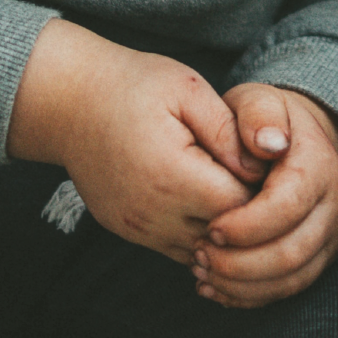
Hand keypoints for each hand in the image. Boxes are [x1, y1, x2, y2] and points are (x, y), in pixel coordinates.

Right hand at [9, 23, 255, 256]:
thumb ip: (229, 130)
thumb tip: (265, 165)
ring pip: (203, 252)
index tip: (269, 162)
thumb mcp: (188, 90)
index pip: (242, 206)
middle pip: (226, 236)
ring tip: (233, 188)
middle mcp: (151, 213)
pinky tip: (208, 204)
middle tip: (258, 177)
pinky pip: (178, 251)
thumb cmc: (133, 86)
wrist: (68, 101)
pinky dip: (201, 235)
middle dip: (251, 213)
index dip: (265, 188)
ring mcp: (136, 228)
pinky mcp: (128, 232)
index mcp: (171, 176)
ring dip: (226, 230)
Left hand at [194, 85, 337, 308]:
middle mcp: (334, 207)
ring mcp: (330, 236)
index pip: (288, 208)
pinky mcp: (318, 259)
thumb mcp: (257, 102)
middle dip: (240, 263)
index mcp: (319, 168)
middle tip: (199, 255)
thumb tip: (268, 142)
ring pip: (292, 279)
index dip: (246, 226)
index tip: (209, 227)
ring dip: (242, 284)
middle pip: (292, 253)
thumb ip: (258, 113)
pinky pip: (289, 290)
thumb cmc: (262, 124)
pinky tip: (215, 288)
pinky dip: (250, 296)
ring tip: (202, 272)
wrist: (290, 143)